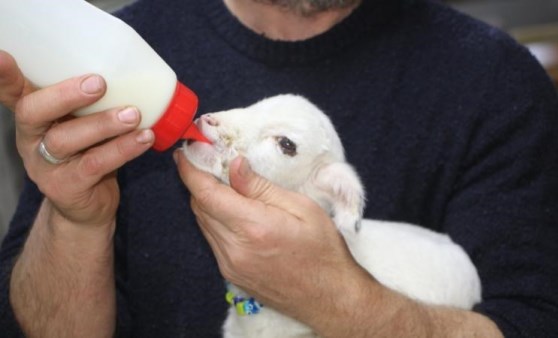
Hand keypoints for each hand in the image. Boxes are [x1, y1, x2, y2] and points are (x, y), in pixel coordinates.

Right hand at [0, 50, 153, 227]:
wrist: (88, 207)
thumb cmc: (88, 152)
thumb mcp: (82, 123)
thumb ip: (91, 101)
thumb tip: (132, 70)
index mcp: (32, 116)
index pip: (12, 90)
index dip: (3, 75)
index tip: (2, 56)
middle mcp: (30, 138)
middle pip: (33, 111)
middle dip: (65, 95)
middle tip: (99, 82)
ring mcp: (44, 166)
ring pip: (66, 139)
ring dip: (103, 124)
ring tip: (133, 114)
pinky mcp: (66, 188)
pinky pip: (95, 164)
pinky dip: (123, 149)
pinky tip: (144, 138)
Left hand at [175, 152, 373, 327]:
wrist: (328, 297)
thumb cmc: (323, 250)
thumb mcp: (302, 208)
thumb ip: (262, 187)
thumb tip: (235, 164)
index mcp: (253, 227)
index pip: (206, 195)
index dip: (191, 171)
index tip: (184, 153)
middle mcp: (234, 249)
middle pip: (200, 207)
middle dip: (199, 182)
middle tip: (208, 162)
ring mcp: (230, 265)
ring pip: (203, 223)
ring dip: (206, 201)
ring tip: (222, 184)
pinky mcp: (231, 274)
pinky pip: (212, 240)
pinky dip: (215, 220)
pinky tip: (231, 211)